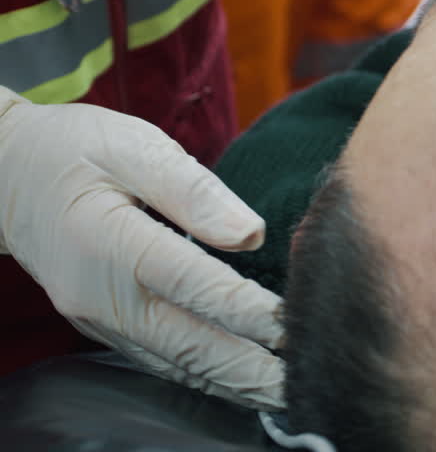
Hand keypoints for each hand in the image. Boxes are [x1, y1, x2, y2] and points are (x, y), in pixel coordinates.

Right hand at [0, 87, 284, 408]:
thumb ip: (193, 190)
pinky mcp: (102, 326)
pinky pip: (159, 360)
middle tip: (301, 383)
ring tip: (281, 393)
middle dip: (247, 369)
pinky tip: (238, 382)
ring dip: (230, 382)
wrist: (7, 176)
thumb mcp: (134, 147)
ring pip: (174, 362)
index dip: (246, 309)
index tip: (292, 325)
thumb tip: (250, 233)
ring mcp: (99, 318)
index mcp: (113, 242)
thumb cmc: (77, 151)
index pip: (193, 285)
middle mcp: (104, 295)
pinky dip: (203, 376)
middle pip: (187, 342)